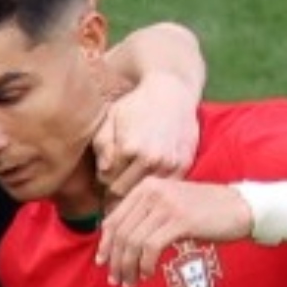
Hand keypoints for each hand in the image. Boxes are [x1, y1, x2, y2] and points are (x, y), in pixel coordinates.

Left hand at [93, 76, 199, 196]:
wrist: (173, 93)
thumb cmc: (137, 104)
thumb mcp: (112, 117)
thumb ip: (102, 145)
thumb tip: (104, 172)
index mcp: (129, 148)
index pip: (107, 180)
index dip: (102, 181)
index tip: (103, 179)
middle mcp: (151, 159)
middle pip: (126, 191)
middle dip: (116, 191)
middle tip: (112, 189)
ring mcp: (170, 164)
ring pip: (146, 192)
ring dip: (136, 191)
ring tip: (130, 185)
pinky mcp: (184, 166)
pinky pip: (164, 187)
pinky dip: (156, 187)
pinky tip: (150, 179)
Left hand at [95, 177, 252, 286]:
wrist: (241, 207)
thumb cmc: (209, 212)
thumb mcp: (173, 206)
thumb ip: (150, 216)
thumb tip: (125, 243)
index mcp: (146, 187)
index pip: (114, 219)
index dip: (106, 245)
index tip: (104, 264)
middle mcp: (151, 192)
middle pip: (122, 233)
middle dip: (116, 261)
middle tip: (117, 281)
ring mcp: (165, 205)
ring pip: (133, 242)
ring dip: (129, 267)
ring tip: (131, 283)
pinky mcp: (180, 220)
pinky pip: (151, 247)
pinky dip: (145, 264)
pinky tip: (148, 274)